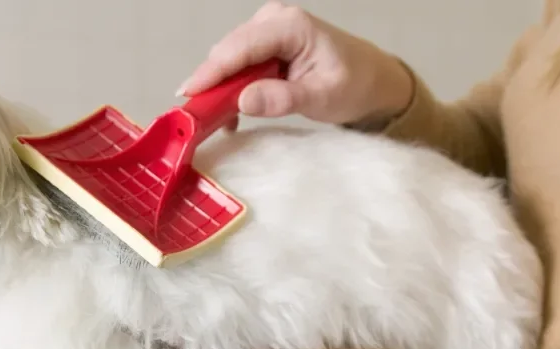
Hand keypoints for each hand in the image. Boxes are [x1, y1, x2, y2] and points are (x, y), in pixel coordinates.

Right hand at [178, 1, 413, 128]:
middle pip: (228, 52)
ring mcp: (266, 29)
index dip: (211, 72)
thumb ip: (283, 99)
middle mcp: (274, 20)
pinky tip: (231, 113)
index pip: (240, 48)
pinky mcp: (263, 44)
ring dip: (219, 89)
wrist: (372, 80)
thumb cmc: (354, 85)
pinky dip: (230, 88)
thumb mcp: (323, 98)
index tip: (187, 94)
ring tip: (215, 119)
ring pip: (228, 59)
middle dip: (210, 83)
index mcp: (291, 26)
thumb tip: (242, 100)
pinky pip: (237, 64)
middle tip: (195, 118)